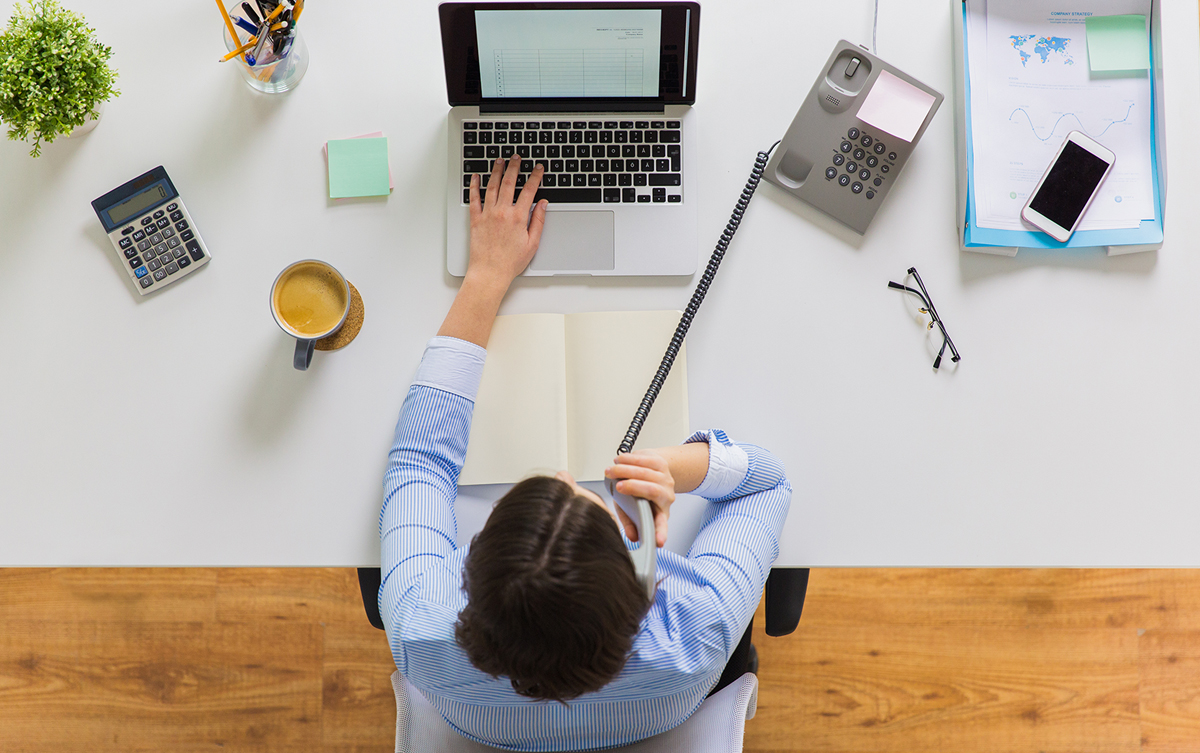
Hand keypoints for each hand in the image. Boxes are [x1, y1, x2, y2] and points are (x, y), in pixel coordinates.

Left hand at [467, 155, 546, 287]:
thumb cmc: (510, 262)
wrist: (490, 273)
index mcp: (518, 217)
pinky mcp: (475, 219)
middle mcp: (502, 212)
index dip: (535, 177)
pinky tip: (476, 177)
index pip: (529, 191)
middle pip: (508, 183)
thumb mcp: (532, 243)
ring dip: (496, 171)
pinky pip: (474, 198)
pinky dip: (474, 186)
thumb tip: (542, 205)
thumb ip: (538, 221)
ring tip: (499, 161)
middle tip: (516, 157)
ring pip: (492, 186)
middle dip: (514, 167)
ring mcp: (487, 214)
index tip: (538, 168)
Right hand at [605, 450, 675, 546]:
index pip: (662, 524)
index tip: (658, 541)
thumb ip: (630, 521)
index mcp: (661, 512)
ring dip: (626, 470)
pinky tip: (619, 460)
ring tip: (611, 471)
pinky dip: (629, 459)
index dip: (660, 533)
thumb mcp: (632, 510)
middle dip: (633, 487)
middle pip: (652, 490)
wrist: (652, 472)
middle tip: (618, 486)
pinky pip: (645, 460)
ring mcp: (665, 478)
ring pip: (646, 472)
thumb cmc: (640, 493)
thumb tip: (632, 536)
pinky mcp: (661, 464)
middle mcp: (666, 495)